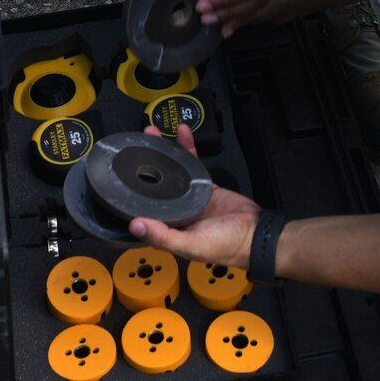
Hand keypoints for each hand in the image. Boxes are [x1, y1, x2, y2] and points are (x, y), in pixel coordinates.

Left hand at [127, 123, 261, 267]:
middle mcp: (176, 213)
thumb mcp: (192, 245)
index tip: (121, 174)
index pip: (142, 210)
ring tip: (153, 134)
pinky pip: (192, 164)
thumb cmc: (226, 246)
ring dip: (163, 152)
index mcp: (168, 230)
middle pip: (154, 185)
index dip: (130, 193)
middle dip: (144, 165)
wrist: (257, 233)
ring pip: (171, 171)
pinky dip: (187, 148)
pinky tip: (182, 134)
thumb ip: (164, 237)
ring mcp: (190, 198)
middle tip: (137, 145)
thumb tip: (135, 225)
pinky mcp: (204, 186)